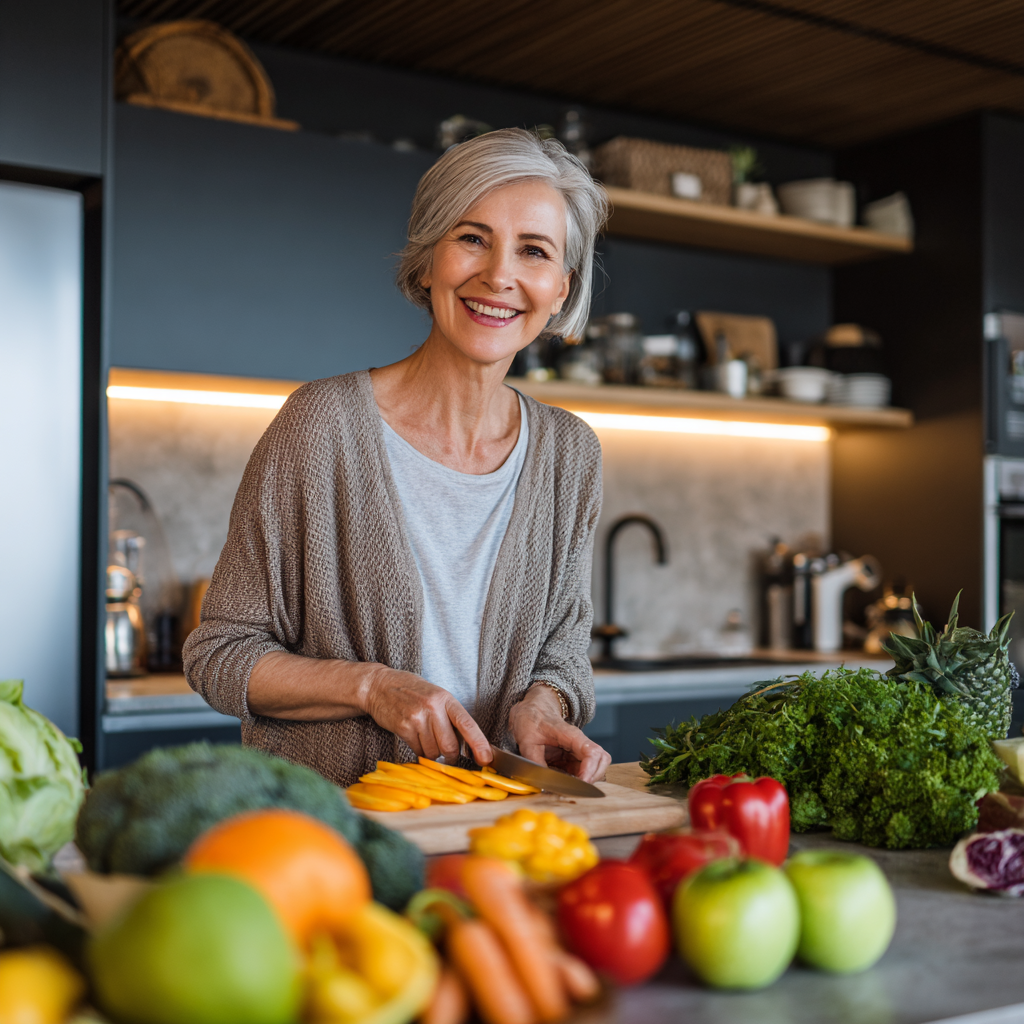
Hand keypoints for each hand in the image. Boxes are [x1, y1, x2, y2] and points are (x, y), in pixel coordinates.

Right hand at [361, 665, 491, 765]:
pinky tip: (415, 739)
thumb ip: (450, 716)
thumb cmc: (411, 692)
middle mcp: (433, 707)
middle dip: (451, 757)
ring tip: (427, 739)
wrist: (380, 686)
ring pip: (433, 752)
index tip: (486, 759)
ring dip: (433, 754)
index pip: (467, 724)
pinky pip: (418, 751)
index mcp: (446, 699)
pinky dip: (419, 751)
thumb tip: (466, 744)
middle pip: (450, 746)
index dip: (479, 744)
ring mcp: (417, 717)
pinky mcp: (403, 727)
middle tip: (449, 756)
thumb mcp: (436, 696)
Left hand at [508, 684, 610, 782]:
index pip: (591, 751)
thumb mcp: (527, 741)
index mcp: (571, 735)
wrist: (533, 711)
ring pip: (597, 766)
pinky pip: (585, 770)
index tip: (582, 783)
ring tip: (572, 787)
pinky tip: (568, 784)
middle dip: (593, 776)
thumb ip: (535, 761)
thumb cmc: (532, 720)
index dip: (590, 770)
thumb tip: (542, 781)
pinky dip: (581, 779)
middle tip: (576, 788)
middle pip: (602, 759)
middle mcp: (580, 742)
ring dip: (589, 779)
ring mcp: (578, 751)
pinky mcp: (574, 758)